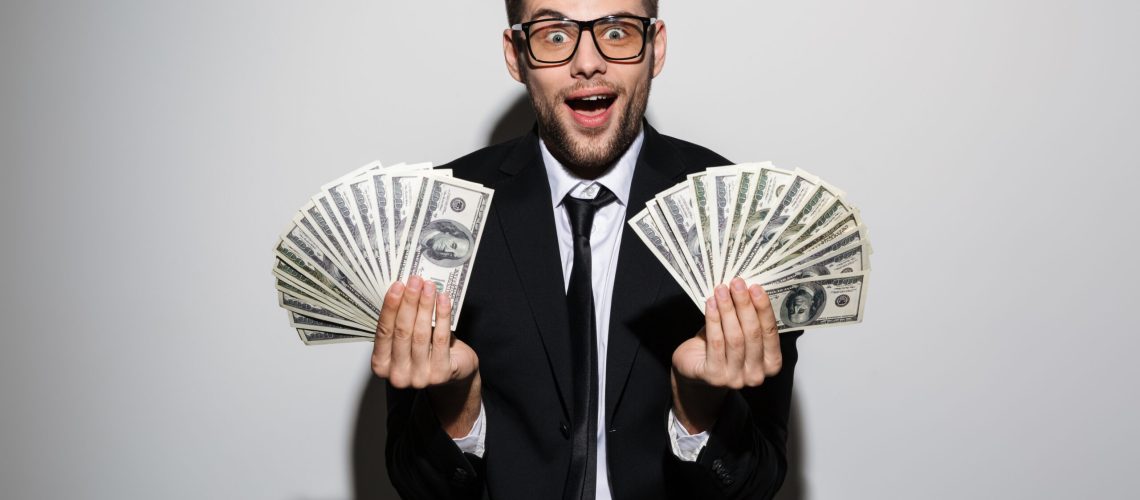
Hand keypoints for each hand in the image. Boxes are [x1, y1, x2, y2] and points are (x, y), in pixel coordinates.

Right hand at [372, 276, 480, 436]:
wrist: (454, 370)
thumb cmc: (427, 351)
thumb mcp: (407, 338)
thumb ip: (401, 321)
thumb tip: (404, 289)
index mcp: (382, 365)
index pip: (383, 332)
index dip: (390, 307)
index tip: (397, 286)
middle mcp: (398, 375)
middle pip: (402, 332)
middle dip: (408, 302)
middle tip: (414, 281)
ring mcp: (420, 377)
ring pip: (421, 334)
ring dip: (425, 306)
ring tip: (429, 286)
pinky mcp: (441, 373)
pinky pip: (441, 338)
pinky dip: (442, 315)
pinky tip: (443, 300)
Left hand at [671, 278, 782, 432]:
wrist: (694, 369)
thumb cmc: (719, 348)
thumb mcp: (738, 332)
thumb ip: (746, 317)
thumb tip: (746, 288)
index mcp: (771, 363)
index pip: (770, 332)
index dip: (763, 309)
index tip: (755, 287)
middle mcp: (756, 374)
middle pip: (753, 333)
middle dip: (745, 305)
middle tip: (737, 284)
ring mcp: (736, 378)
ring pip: (735, 338)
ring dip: (728, 309)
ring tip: (721, 290)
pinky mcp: (715, 377)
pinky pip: (716, 343)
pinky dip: (713, 320)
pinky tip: (711, 304)